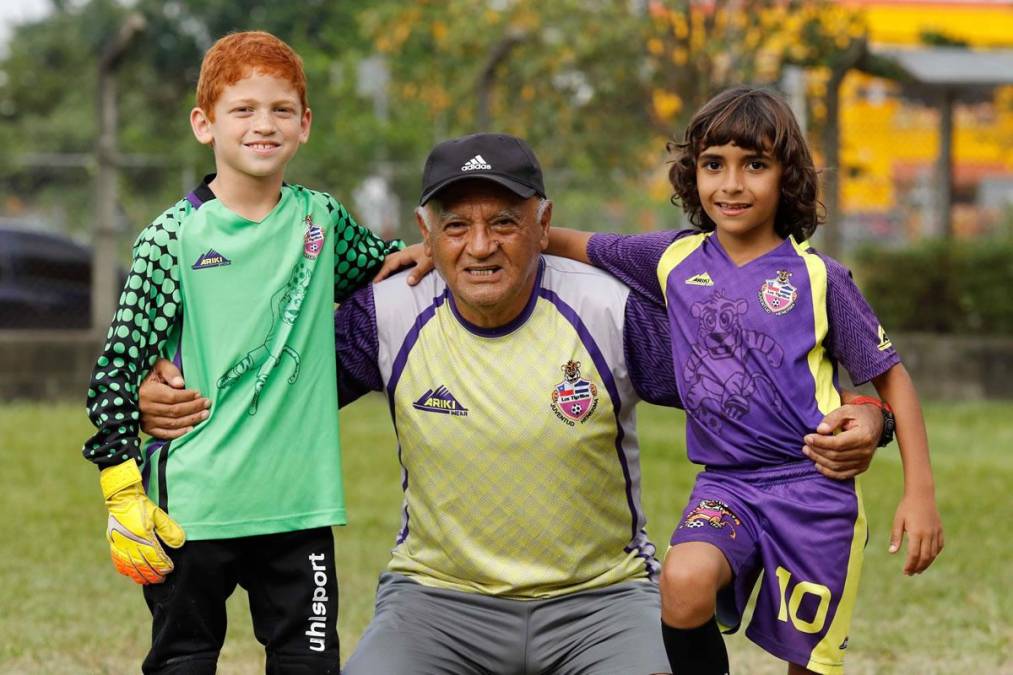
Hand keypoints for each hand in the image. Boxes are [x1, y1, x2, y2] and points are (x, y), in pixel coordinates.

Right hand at [100, 460, 184, 583]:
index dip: (162, 566)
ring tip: (149, 581)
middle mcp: (130, 542)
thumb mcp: (158, 514)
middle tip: (161, 579)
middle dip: (153, 575)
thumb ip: (169, 529)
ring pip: (130, 567)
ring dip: (140, 576)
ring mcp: (120, 545)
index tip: (169, 569)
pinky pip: (118, 562)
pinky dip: (125, 570)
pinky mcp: (113, 544)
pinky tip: (131, 574)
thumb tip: (180, 543)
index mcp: (143, 535)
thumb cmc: (142, 506)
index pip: (155, 556)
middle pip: (142, 565)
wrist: (121, 498)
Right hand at [139, 359, 208, 439]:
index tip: (200, 394)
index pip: (172, 397)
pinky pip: (164, 433)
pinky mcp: (147, 428)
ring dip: (191, 420)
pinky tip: (191, 429)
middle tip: (207, 404)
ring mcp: (146, 420)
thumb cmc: (151, 374)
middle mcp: (145, 408)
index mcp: (147, 392)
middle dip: (193, 408)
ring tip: (204, 414)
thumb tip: (181, 384)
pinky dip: (178, 433)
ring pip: (172, 423)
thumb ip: (171, 372)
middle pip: (174, 411)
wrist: (136, 387)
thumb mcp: (160, 366)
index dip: (187, 397)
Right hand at [371, 243, 432, 284]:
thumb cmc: (435, 253)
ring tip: (379, 276)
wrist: (441, 244)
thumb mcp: (427, 263)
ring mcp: (406, 253)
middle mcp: (403, 252)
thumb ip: (418, 272)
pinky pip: (396, 261)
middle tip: (373, 280)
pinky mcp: (410, 255)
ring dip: (384, 267)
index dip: (381, 273)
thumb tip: (408, 282)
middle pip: (387, 260)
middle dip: (379, 270)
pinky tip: (391, 272)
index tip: (374, 282)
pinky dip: (390, 266)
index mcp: (405, 254)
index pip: (389, 265)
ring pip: (391, 260)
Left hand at [802, 403, 882, 479]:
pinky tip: (818, 465)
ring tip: (808, 452)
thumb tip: (820, 430)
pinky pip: (843, 474)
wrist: (876, 423)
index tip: (807, 437)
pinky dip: (829, 472)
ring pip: (837, 466)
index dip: (820, 442)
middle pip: (836, 456)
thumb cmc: (858, 415)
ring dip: (820, 461)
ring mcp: (864, 461)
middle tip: (805, 445)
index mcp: (863, 436)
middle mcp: (865, 452)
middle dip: (817, 451)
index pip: (838, 444)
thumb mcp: (846, 410)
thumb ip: (832, 418)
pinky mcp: (861, 467)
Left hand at [890, 492, 943, 574]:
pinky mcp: (940, 530)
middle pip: (925, 557)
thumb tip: (892, 552)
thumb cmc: (906, 507)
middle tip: (911, 573)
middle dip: (918, 567)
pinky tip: (929, 558)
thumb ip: (896, 537)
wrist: (921, 495)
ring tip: (919, 569)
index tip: (905, 572)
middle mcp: (928, 535)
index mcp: (917, 533)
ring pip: (933, 554)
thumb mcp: (898, 521)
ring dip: (926, 563)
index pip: (914, 555)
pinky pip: (939, 546)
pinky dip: (934, 554)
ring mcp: (936, 533)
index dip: (910, 565)